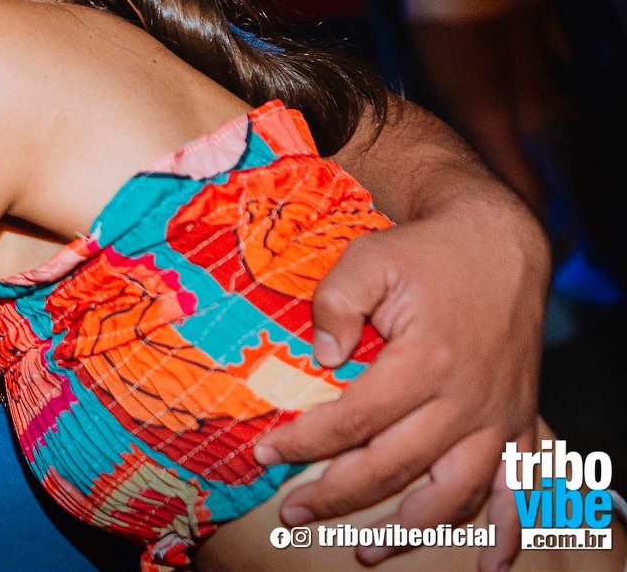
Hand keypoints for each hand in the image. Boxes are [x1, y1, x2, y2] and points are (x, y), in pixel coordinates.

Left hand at [254, 201, 547, 569]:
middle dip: (335, 496)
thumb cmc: (427, 252)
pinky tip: (488, 567)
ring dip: (408, 531)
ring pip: (454, 494)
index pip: (353, 421)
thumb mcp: (369, 257)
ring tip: (364, 552)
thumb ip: (336, 304)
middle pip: (394, 468)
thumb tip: (322, 359)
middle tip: (291, 514)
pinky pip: (520, 490)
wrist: (501, 244)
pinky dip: (506, 532)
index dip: (304, 443)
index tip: (264, 454)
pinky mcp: (519, 422)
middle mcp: (466, 400)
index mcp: (425, 361)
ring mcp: (497, 417)